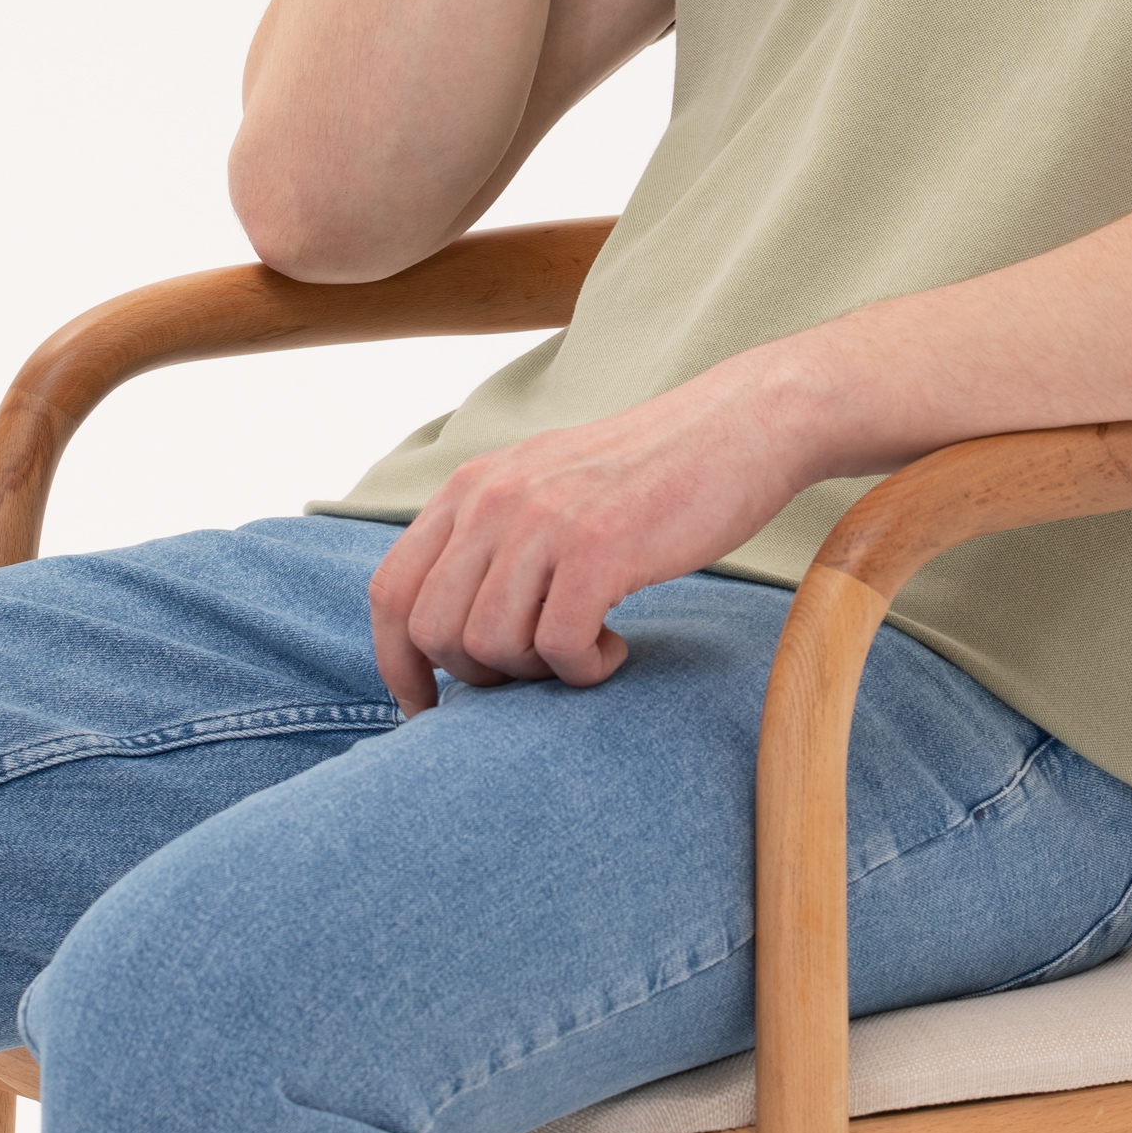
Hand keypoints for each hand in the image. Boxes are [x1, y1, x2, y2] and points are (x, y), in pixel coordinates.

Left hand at [365, 355, 825, 714]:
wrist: (740, 425)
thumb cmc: (649, 473)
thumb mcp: (546, 484)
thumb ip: (491, 537)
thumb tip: (444, 633)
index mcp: (473, 485)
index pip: (391, 590)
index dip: (397, 663)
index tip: (427, 707)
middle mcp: (494, 499)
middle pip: (433, 631)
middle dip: (477, 675)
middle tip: (536, 667)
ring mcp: (545, 522)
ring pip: (489, 646)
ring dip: (535, 672)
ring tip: (583, 646)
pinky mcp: (600, 549)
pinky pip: (558, 648)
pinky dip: (584, 670)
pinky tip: (615, 646)